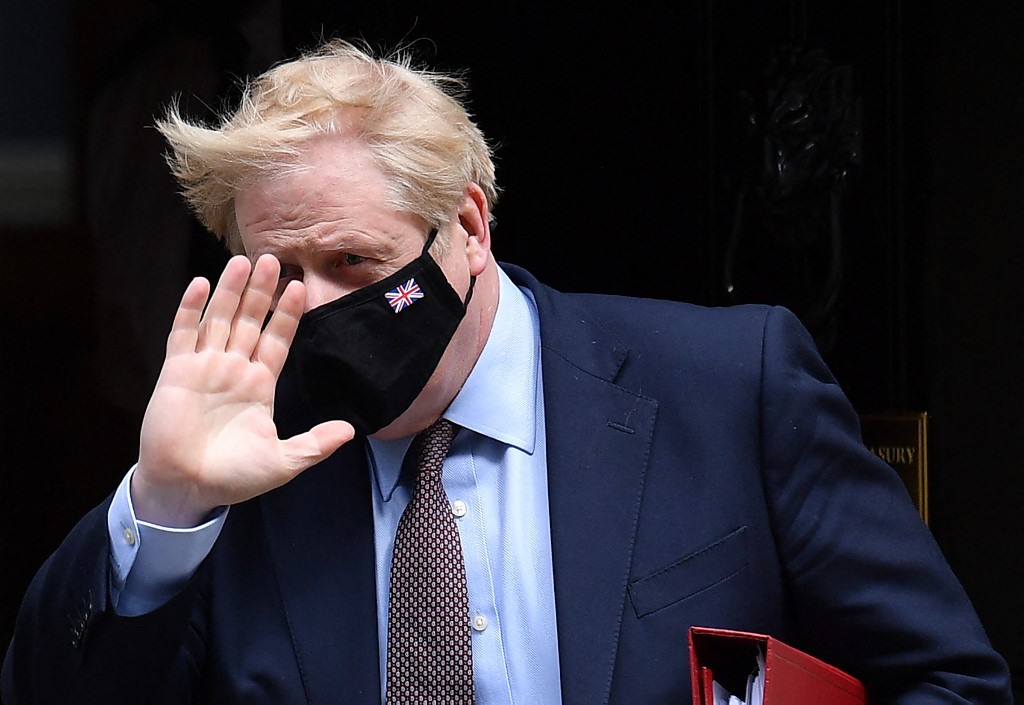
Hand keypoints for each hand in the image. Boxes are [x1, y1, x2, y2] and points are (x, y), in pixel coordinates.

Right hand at [132, 254, 354, 526]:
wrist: (188, 489)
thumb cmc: (234, 477)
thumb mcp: (283, 462)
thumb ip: (315, 444)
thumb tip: (351, 431)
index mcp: (260, 385)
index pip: (277, 340)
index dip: (288, 314)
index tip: (301, 287)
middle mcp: (234, 370)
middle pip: (251, 321)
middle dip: (262, 291)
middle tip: (273, 258)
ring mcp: (205, 367)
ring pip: (220, 319)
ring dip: (231, 291)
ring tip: (242, 260)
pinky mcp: (177, 372)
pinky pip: (184, 334)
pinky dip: (191, 309)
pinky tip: (201, 284)